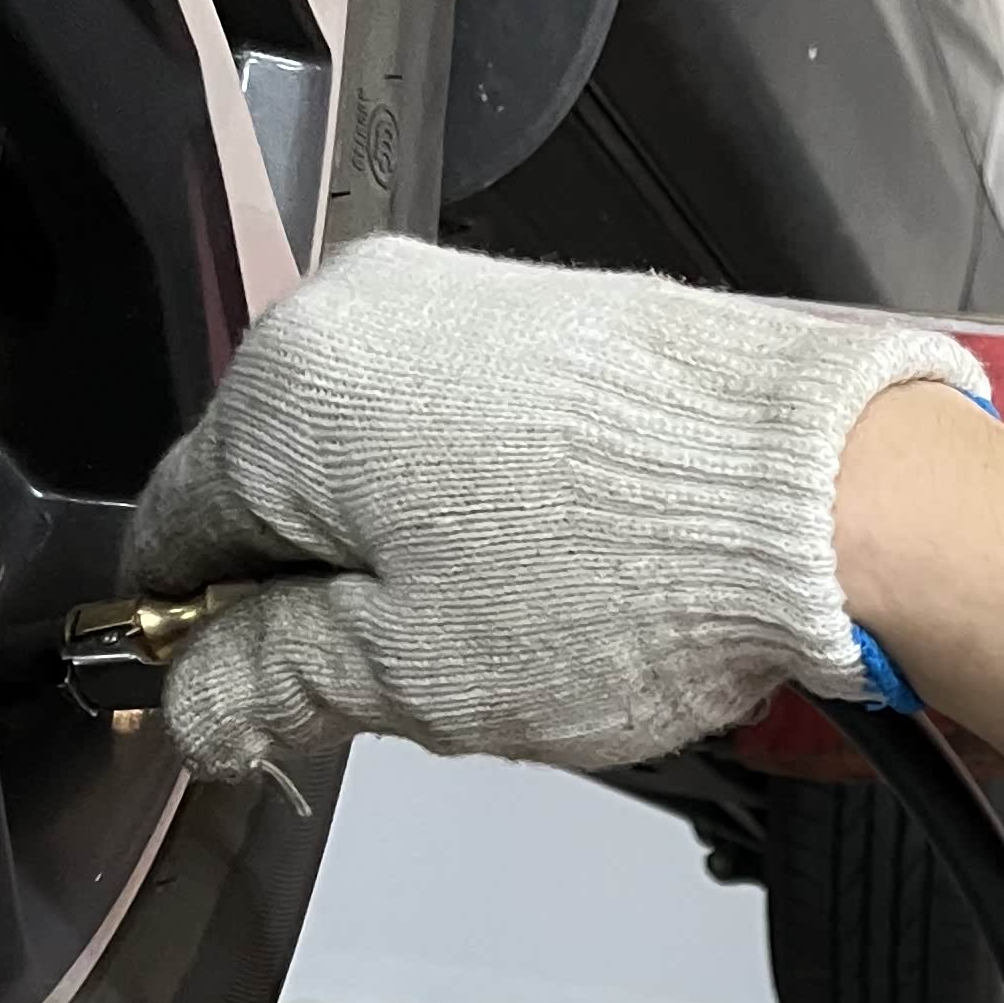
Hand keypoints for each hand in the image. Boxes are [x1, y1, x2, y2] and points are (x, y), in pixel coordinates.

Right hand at [124, 238, 988, 778]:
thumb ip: (272, 679)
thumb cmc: (620, 580)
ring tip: (513, 632)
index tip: (252, 703)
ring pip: (370, 459)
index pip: (175, 528)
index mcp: (284, 390)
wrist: (827, 495)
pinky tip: (559, 574)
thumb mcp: (410, 672)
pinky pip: (461, 427)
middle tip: (416, 682)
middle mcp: (358, 311)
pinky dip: (479, 512)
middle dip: (321, 594)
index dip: (199, 634)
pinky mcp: (555, 315)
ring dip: (405, 558)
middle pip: (275, 486)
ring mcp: (464, 299)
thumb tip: (190, 700)